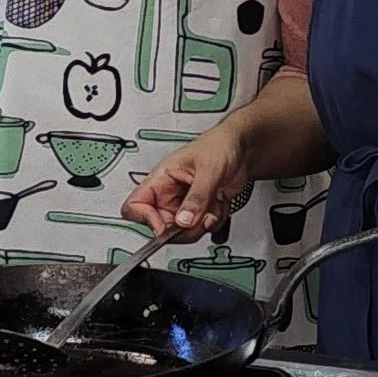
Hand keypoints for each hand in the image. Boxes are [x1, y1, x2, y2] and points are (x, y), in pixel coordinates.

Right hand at [122, 125, 250, 239]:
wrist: (241, 148)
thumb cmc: (220, 145)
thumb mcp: (208, 170)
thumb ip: (196, 197)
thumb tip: (182, 221)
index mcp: (161, 178)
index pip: (135, 205)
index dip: (145, 219)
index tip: (164, 227)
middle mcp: (168, 193)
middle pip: (161, 225)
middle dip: (184, 227)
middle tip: (200, 217)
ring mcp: (183, 203)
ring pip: (183, 231)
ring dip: (202, 224)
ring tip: (213, 205)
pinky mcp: (198, 210)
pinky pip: (200, 229)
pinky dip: (214, 221)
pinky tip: (219, 204)